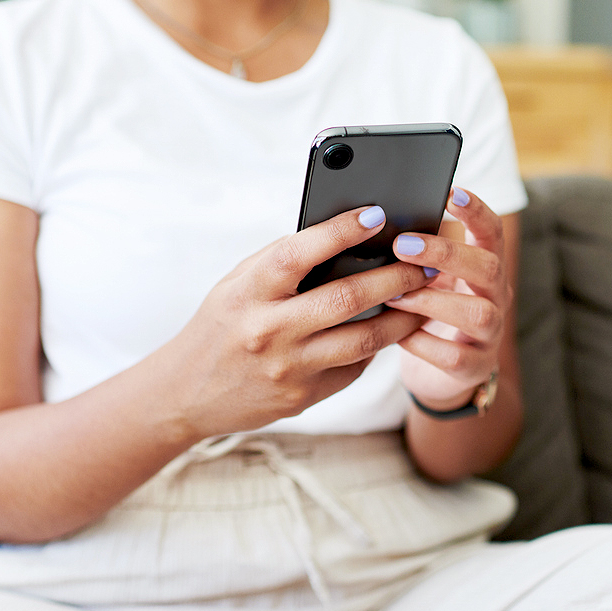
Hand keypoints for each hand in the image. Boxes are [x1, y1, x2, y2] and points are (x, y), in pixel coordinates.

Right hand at [168, 206, 429, 438]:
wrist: (186, 393)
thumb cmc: (221, 325)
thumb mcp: (238, 285)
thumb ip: (283, 265)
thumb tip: (346, 239)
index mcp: (248, 292)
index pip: (298, 254)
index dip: (340, 231)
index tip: (377, 214)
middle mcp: (268, 329)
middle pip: (345, 298)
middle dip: (394, 277)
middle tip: (424, 263)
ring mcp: (287, 367)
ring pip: (363, 339)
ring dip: (402, 316)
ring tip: (425, 297)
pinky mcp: (303, 396)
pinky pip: (353, 367)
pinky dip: (375, 346)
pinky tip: (391, 328)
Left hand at [386, 187, 510, 408]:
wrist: (438, 373)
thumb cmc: (427, 313)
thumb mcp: (428, 279)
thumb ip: (418, 255)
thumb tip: (377, 221)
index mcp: (484, 268)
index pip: (491, 232)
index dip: (476, 211)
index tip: (451, 192)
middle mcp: (496, 297)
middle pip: (489, 267)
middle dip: (446, 253)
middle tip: (402, 245)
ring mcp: (490, 334)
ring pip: (477, 312)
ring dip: (432, 300)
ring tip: (395, 296)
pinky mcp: (474, 367)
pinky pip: (454, 356)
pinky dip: (423, 343)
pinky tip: (399, 334)